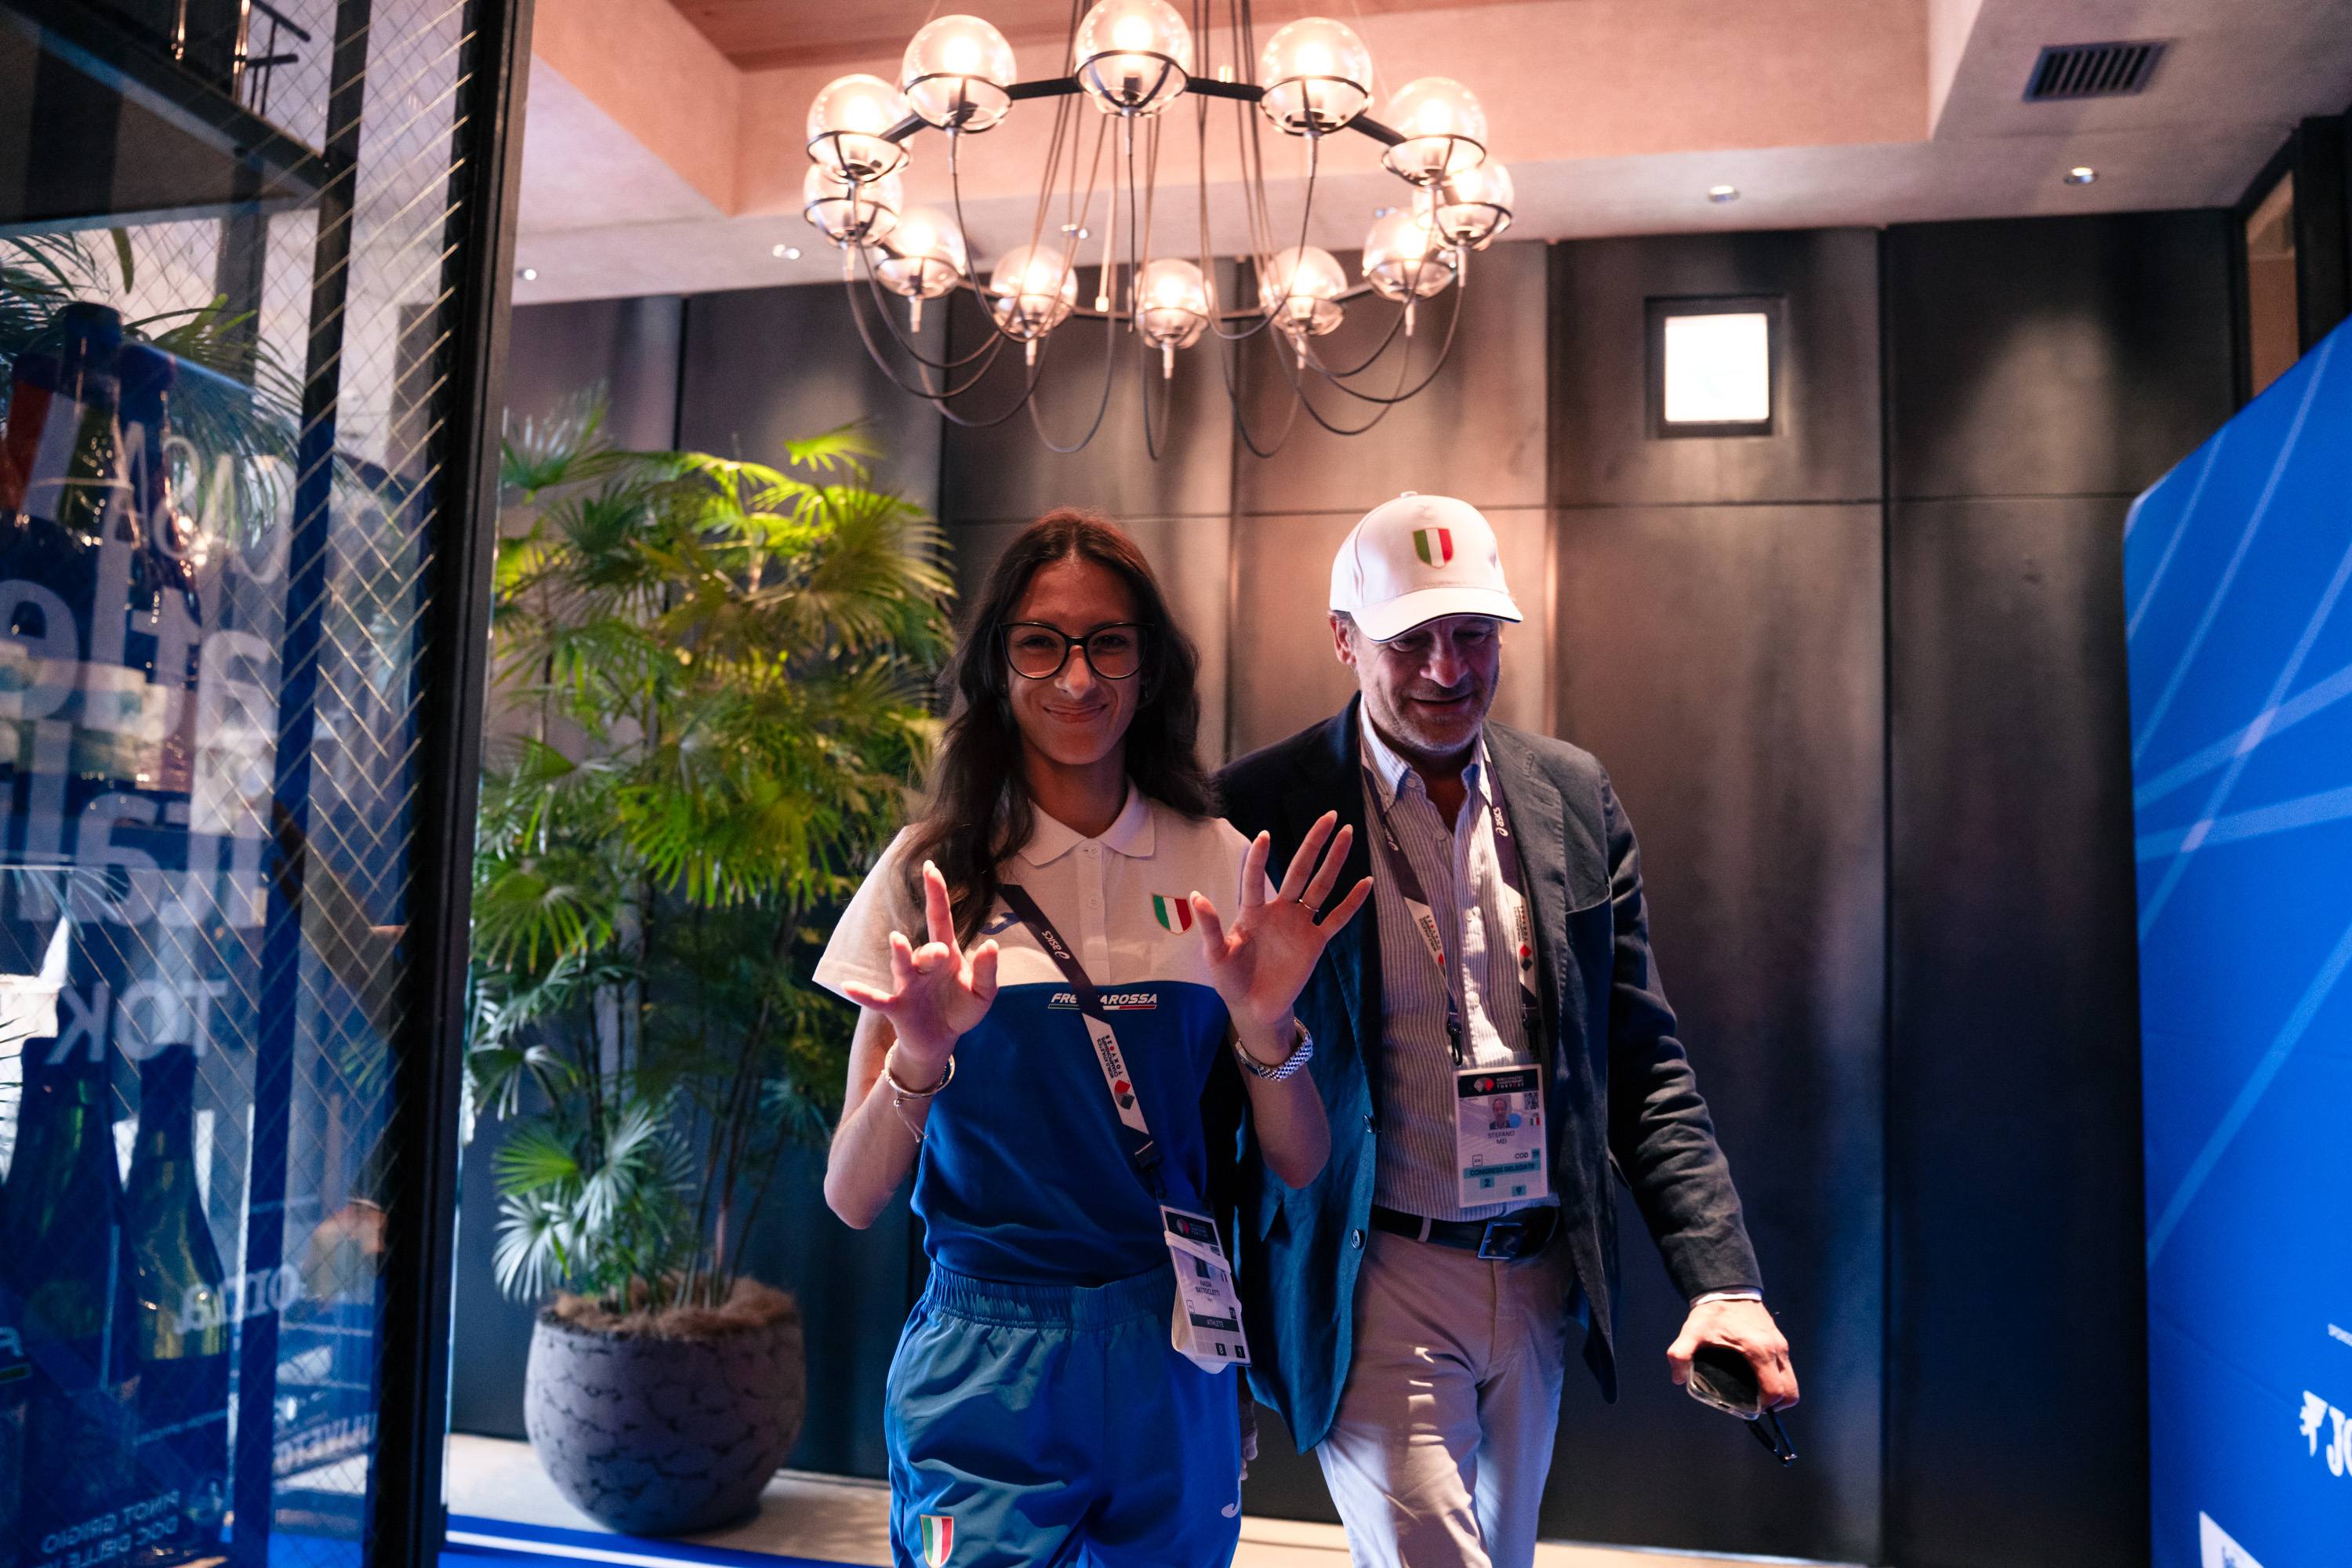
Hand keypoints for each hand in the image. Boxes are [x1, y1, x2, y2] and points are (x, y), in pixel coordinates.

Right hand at [840, 861, 999, 1071]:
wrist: (940, 1040)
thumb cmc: (960, 1009)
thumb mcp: (982, 993)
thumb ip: (987, 971)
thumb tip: (991, 944)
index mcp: (947, 955)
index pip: (939, 919)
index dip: (936, 894)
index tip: (931, 868)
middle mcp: (924, 966)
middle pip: (926, 950)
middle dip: (931, 951)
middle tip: (941, 953)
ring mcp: (908, 985)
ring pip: (903, 968)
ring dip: (901, 957)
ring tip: (897, 941)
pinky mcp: (898, 1007)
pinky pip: (878, 999)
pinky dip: (864, 993)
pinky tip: (849, 986)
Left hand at [1190, 813, 1373, 1049]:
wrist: (1254, 1007)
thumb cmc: (1231, 979)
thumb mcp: (1216, 955)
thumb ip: (1210, 926)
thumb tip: (1196, 895)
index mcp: (1252, 911)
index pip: (1255, 878)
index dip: (1258, 859)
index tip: (1264, 836)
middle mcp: (1279, 910)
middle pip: (1299, 870)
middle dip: (1314, 843)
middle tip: (1329, 816)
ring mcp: (1300, 924)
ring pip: (1321, 886)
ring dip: (1335, 861)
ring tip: (1348, 834)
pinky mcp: (1315, 943)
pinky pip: (1337, 919)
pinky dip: (1352, 902)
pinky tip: (1366, 882)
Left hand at [1667, 1298, 1798, 1410]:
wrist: (1727, 1285)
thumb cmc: (1713, 1310)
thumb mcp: (1692, 1332)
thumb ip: (1680, 1354)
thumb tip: (1677, 1378)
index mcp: (1759, 1351)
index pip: (1775, 1391)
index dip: (1765, 1407)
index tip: (1750, 1409)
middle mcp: (1776, 1350)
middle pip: (1791, 1392)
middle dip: (1777, 1404)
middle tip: (1755, 1405)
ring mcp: (1781, 1344)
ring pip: (1790, 1379)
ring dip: (1778, 1391)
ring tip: (1755, 1393)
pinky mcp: (1779, 1340)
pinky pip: (1785, 1368)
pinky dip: (1777, 1377)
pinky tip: (1756, 1375)